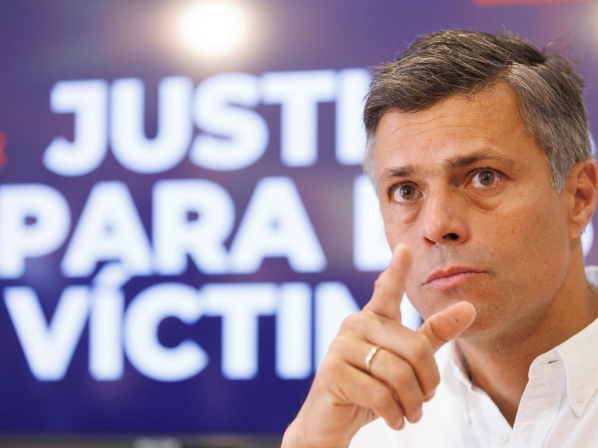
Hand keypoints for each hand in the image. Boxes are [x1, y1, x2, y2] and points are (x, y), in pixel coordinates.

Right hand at [282, 244, 476, 447]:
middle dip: (427, 384)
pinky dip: (395, 414)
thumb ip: (433, 336)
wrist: (330, 421)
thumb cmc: (370, 387)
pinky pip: (380, 394)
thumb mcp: (404, 363)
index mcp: (373, 319)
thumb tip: (469, 308)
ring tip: (411, 415)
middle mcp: (354, 325)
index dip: (397, 270)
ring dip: (412, 403)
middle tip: (424, 402)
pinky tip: (395, 421)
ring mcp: (340, 347)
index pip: (387, 291)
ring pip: (398, 374)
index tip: (404, 248)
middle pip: (414, 348)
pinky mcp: (332, 372)